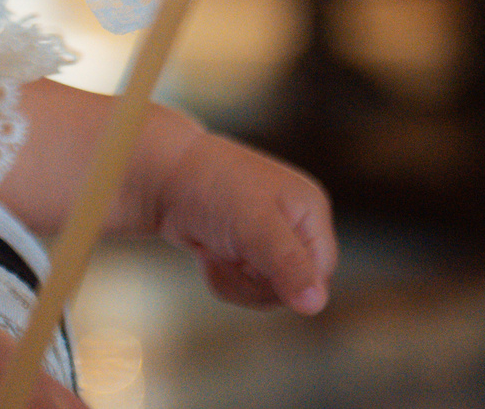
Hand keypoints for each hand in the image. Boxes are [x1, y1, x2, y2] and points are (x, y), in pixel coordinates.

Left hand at [145, 130, 334, 314]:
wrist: (163, 179)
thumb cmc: (211, 190)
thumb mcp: (253, 226)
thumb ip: (287, 264)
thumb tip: (316, 305)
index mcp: (310, 211)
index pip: (321, 272)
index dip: (289, 281)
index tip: (254, 266)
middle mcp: (295, 226)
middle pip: (295, 288)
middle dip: (256, 283)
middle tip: (230, 256)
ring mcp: (269, 240)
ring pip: (268, 293)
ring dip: (236, 282)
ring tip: (215, 252)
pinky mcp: (245, 253)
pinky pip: (245, 288)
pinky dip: (224, 280)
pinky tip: (208, 256)